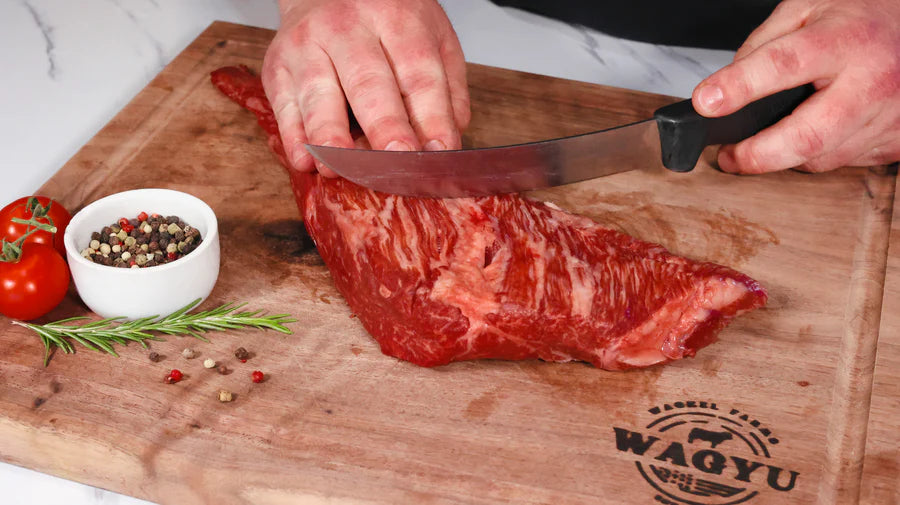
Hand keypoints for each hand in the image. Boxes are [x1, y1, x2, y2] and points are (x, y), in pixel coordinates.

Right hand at [261, 0, 469, 175]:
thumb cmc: (385, 21)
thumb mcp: (431, 38)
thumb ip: (446, 89)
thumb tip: (443, 145)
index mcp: (397, 20)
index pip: (418, 75)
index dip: (431, 118)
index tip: (438, 153)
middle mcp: (349, 29)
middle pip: (368, 84)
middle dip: (383, 127)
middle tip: (395, 162)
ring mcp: (308, 46)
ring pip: (320, 96)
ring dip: (330, 137)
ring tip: (340, 168)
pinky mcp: (278, 67)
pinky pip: (284, 107)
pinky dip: (293, 138)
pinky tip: (306, 161)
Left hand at [692, 0, 899, 173]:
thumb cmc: (863, 14)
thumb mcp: (808, 7)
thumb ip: (763, 45)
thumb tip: (727, 88)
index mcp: (845, 39)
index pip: (782, 65)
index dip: (739, 87)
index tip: (707, 103)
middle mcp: (872, 81)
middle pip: (806, 136)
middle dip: (757, 155)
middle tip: (728, 157)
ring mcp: (888, 116)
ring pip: (821, 158)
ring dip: (786, 156)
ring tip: (769, 141)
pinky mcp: (896, 141)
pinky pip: (845, 162)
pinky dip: (819, 154)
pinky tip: (816, 132)